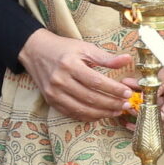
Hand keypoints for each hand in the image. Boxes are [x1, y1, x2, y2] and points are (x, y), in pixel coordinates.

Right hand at [19, 29, 134, 120]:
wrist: (35, 51)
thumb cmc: (63, 49)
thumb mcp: (84, 48)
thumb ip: (106, 57)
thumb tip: (127, 60)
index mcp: (69, 65)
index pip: (96, 81)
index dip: (113, 89)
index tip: (128, 92)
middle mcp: (59, 80)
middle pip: (90, 97)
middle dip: (111, 103)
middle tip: (126, 104)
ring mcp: (54, 93)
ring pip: (82, 109)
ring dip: (102, 113)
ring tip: (117, 111)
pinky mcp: (51, 101)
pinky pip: (72, 113)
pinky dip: (88, 116)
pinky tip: (100, 114)